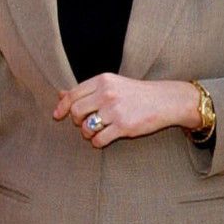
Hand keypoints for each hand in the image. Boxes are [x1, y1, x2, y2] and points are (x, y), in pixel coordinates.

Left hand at [53, 75, 201, 148]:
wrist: (165, 101)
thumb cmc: (136, 94)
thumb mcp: (112, 84)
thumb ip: (87, 90)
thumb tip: (60, 94)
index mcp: (103, 80)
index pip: (73, 94)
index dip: (62, 107)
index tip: (57, 115)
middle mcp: (107, 93)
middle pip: (76, 111)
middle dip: (76, 121)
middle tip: (84, 124)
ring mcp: (115, 110)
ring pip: (86, 127)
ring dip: (87, 133)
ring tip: (95, 132)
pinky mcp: (123, 126)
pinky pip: (99, 139)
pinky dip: (97, 142)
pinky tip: (103, 139)